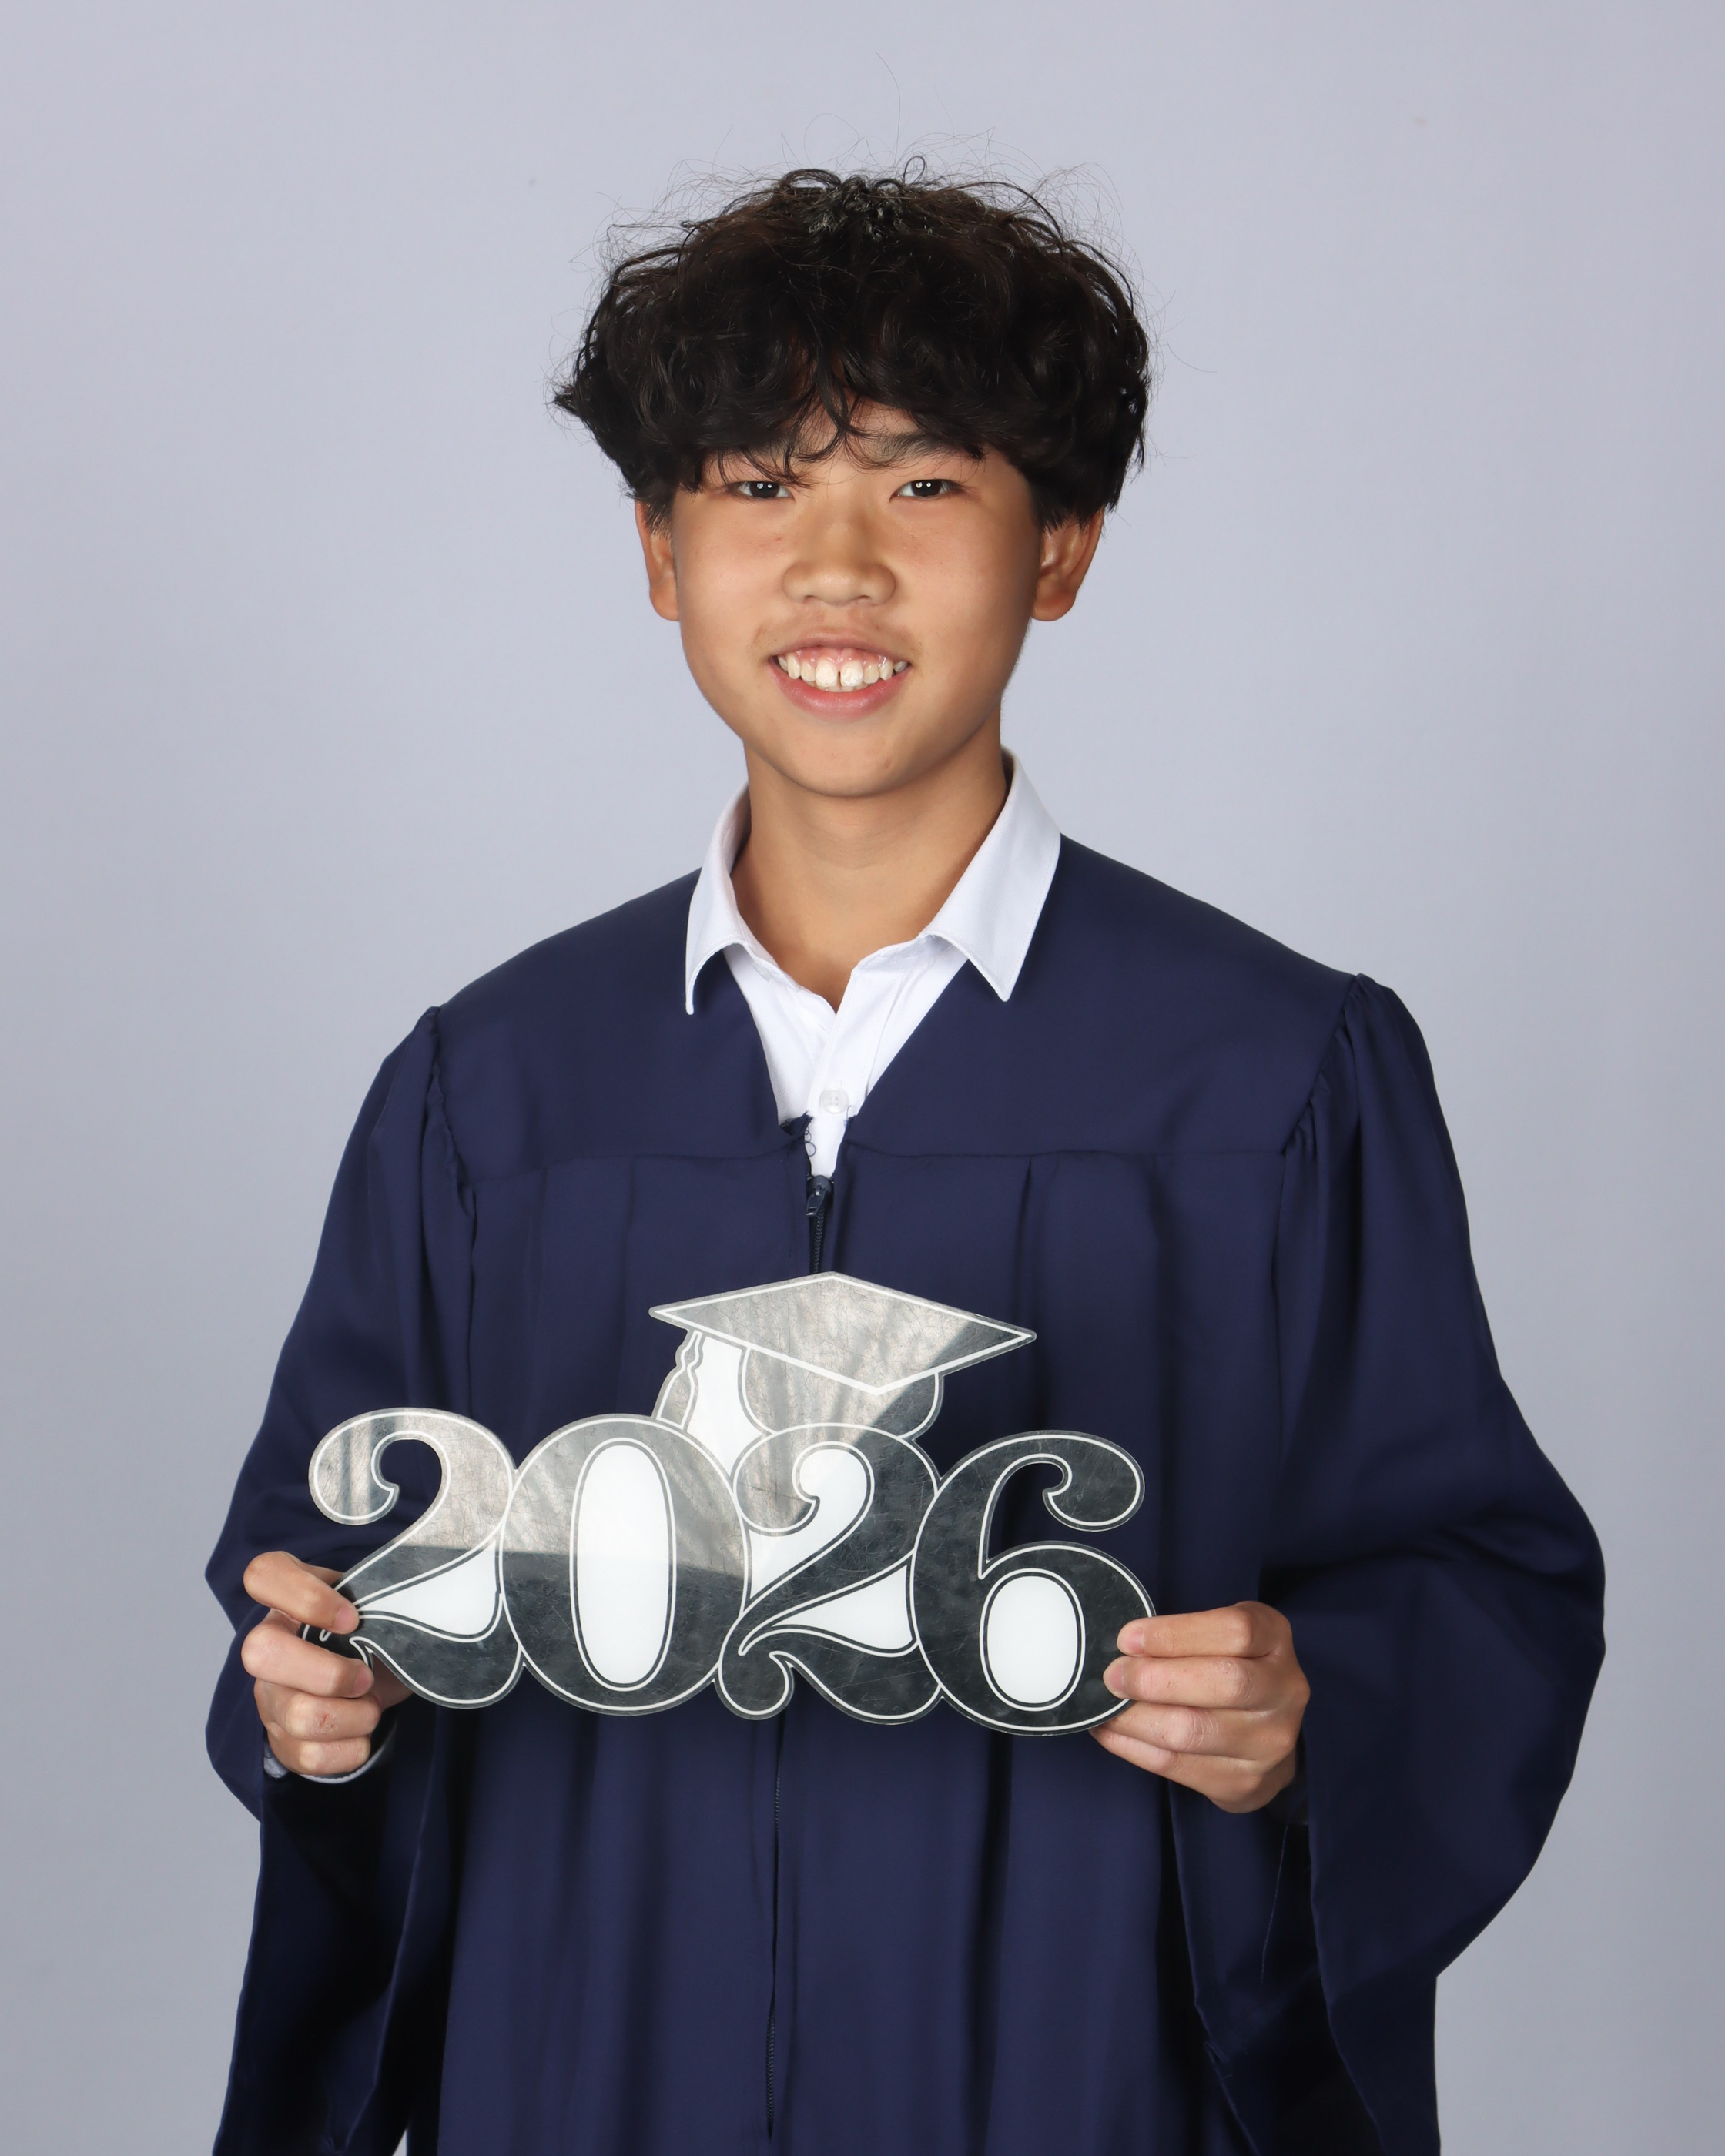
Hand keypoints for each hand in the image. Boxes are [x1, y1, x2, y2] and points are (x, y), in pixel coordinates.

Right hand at [240, 1551, 408, 1777]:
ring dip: (353, 1716)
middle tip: (365, 1677)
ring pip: (297, 1715)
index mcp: (288, 1601)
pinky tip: (361, 1734)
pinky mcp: (281, 1740)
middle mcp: (266, 1646)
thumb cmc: (372, 1634)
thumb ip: (380, 1594)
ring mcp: (269, 1696)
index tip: (352, 1618)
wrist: (370, 1682)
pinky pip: (308, 1756)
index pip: (263, 1574)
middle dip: (328, 1673)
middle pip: (260, 1653)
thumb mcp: (374, 1604)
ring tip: (371, 1707)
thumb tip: (421, 1601)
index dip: (305, 1597)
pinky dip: (349, 1750)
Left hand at [1091, 1602, 1308, 1813]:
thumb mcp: (1223, 1637)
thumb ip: (1187, 1635)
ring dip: (1137, 1718)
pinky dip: (1133, 1747)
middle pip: (1224, 1682)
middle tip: (1113, 1676)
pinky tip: (1110, 1732)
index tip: (1128, 1639)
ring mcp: (1269, 1742)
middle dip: (1155, 1679)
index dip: (1176, 1634)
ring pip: (1194, 1731)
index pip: (1235, 1631)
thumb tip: (1123, 1646)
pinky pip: (1177, 1765)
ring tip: (1105, 1706)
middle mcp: (1284, 1691)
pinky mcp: (1245, 1781)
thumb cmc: (1232, 1668)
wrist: (1266, 1736)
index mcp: (1276, 1640)